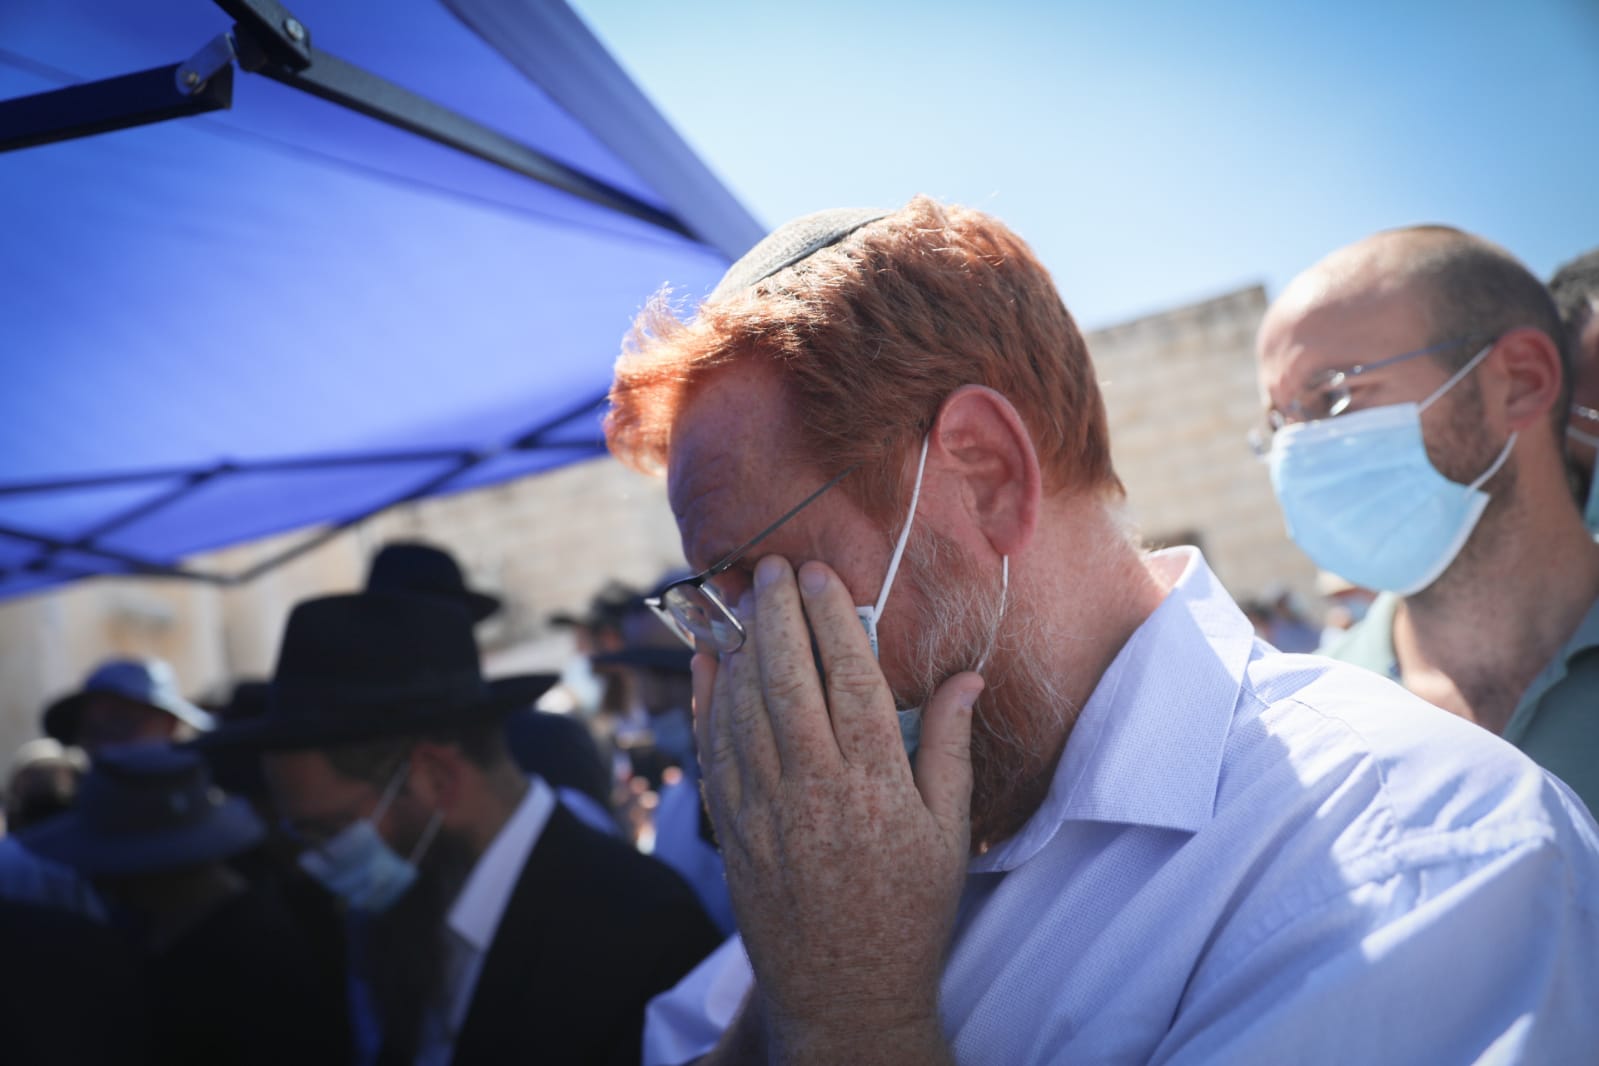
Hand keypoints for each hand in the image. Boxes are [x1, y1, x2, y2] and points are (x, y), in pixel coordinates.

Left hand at [694, 554, 982, 1063]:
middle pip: (787, 678)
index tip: (822, 576)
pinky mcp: (732, 830)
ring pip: (743, 706)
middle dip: (777, 614)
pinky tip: (709, 665)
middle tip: (774, 567)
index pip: (848, 678)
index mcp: (874, 782)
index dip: (832, 618)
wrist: (844, 996)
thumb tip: (968, 676)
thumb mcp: (948, 833)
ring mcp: (764, 809)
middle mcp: (814, 787)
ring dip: (742, 645)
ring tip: (747, 601)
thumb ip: (948, 747)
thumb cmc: (907, 913)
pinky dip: (706, 702)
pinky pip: (712, 751)